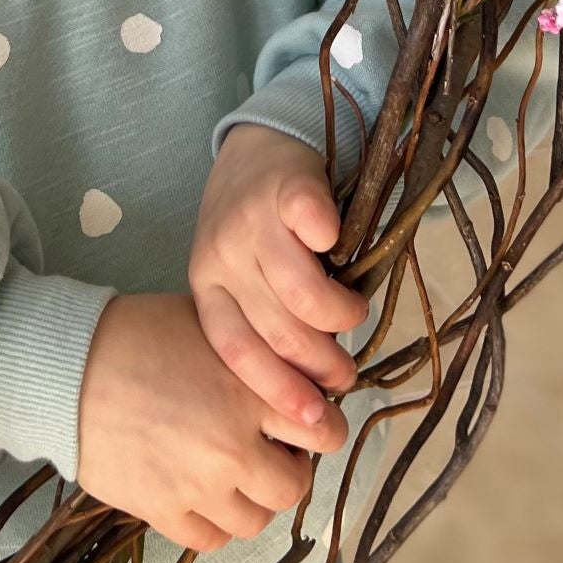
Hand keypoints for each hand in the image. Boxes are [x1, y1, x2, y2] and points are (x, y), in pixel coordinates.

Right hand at [77, 292, 336, 556]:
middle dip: (289, 470)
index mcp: (249, 391)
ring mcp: (199, 486)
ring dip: (251, 500)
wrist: (70, 369)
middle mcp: (233, 445)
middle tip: (271, 452)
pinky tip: (203, 495)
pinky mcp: (163, 512)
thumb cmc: (139, 333)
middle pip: (293, 486)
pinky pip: (210, 540)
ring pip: (255, 521)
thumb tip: (290, 372)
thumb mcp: (209, 323)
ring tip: (233, 475)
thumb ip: (253, 354)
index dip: (321, 428)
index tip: (309, 425)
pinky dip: (213, 523)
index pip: (322, 429)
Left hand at [188, 124, 372, 439]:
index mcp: (208, 285)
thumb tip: (312, 397)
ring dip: (340, 315)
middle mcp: (222, 255)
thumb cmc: (255, 224)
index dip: (276, 390)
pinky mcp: (288, 189)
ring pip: (303, 295)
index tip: (313, 420)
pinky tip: (345, 254)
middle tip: (347, 374)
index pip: (236, 350)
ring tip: (354, 313)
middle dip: (322, 364)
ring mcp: (253, 221)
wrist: (259, 141)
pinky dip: (338, 249)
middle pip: (278, 331)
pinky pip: (318, 233)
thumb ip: (263, 320)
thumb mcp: (241, 275)